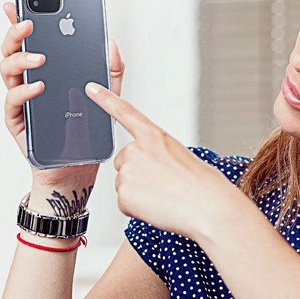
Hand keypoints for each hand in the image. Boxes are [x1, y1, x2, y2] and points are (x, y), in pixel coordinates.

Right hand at [0, 2, 125, 188]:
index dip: (21, 22)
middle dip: (16, 33)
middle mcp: (30, 85)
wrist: (76, 170)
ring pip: (7, 72)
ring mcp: (22, 103)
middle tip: (28, 23)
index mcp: (47, 75)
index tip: (20, 3)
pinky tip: (38, 87)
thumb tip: (111, 44)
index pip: (31, 43)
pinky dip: (24, 92)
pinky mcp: (19, 123)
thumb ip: (110, 72)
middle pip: (12, 52)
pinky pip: (13, 103)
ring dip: (20, 59)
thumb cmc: (85, 135)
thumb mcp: (106, 99)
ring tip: (39, 57)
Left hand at [84, 82, 238, 239]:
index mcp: (154, 136)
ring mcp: (127, 172)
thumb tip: (147, 174)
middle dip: (138, 174)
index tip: (91, 89)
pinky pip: (125, 204)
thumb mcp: (181, 157)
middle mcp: (136, 150)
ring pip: (125, 184)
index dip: (106, 99)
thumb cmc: (203, 186)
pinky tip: (157, 207)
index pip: (125, 112)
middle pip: (124, 162)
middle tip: (163, 185)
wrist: (208, 207)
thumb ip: (158, 156)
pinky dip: (138, 209)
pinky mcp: (123, 195)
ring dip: (140, 193)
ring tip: (164, 197)